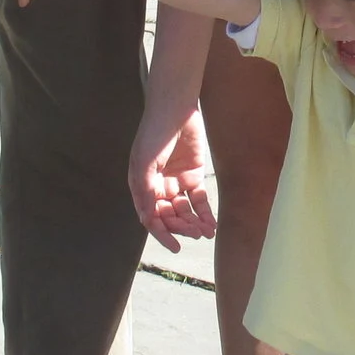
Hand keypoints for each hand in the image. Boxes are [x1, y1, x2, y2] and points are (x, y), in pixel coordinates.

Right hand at [130, 109, 213, 248]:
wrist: (175, 108)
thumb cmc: (155, 132)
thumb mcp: (145, 162)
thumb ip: (145, 190)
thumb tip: (147, 217)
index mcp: (141, 186)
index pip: (151, 217)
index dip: (162, 233)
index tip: (175, 246)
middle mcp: (157, 187)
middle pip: (170, 216)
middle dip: (182, 228)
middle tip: (197, 234)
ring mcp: (175, 182)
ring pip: (185, 211)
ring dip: (195, 223)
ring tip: (207, 232)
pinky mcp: (192, 175)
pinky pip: (198, 200)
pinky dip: (204, 213)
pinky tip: (212, 223)